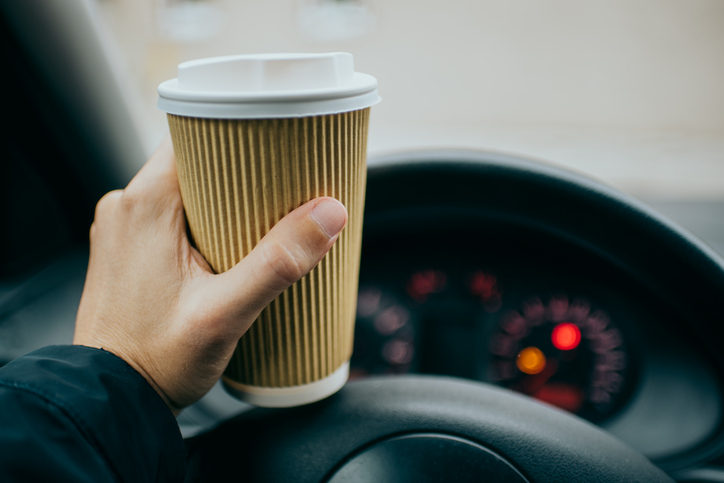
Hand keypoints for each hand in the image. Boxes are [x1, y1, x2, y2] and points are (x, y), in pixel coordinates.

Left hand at [73, 137, 346, 414]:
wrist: (112, 399)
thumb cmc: (155, 360)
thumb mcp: (225, 314)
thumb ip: (278, 263)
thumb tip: (328, 214)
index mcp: (144, 204)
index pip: (194, 135)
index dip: (238, 133)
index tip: (275, 147)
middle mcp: (125, 206)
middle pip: (193, 162)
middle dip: (239, 173)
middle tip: (281, 194)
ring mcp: (122, 228)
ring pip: (183, 190)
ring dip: (220, 199)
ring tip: (259, 224)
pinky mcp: (127, 249)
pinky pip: (170, 215)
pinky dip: (201, 221)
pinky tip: (225, 247)